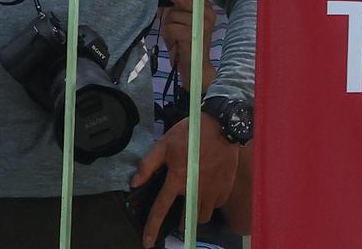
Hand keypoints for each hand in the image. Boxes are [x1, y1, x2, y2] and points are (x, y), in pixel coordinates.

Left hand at [130, 113, 238, 247]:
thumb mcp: (165, 143)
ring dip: (196, 214)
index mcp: (177, 180)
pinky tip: (208, 189)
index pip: (160, 210)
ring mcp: (213, 191)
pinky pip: (216, 204)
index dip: (151, 228)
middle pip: (187, 221)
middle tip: (180, 212)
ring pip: (203, 216)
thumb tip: (135, 182)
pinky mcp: (226, 188)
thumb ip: (148, 164)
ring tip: (195, 202)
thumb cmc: (192, 133)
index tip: (147, 243)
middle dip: (181, 222)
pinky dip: (211, 201)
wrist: (223, 124)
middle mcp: (195, 190)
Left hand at [157, 0, 216, 92]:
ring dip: (167, 25)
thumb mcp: (179, 23)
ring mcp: (201, 23)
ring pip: (172, 15)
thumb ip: (173, 10)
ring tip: (173, 36)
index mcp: (204, 7)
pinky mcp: (194, 34)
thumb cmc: (185, 43)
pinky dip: (168, 34)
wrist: (195, 67)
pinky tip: (175, 42)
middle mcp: (206, 12)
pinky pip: (171, 27)